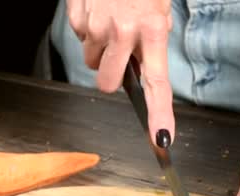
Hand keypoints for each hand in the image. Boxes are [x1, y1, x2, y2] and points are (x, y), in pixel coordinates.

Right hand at [66, 0, 174, 146]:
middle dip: (110, 76)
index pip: (157, 83)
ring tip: (109, 22)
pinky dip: (87, 31)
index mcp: (152, 30)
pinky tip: (97, 11)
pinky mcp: (77, 18)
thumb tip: (141, 73)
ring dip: (99, 49)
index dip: (159, 114)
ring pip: (91, 61)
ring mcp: (97, 26)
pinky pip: (79, 39)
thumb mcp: (158, 10)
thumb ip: (152, 42)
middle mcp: (124, 32)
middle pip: (107, 84)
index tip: (161, 138)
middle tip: (118, 53)